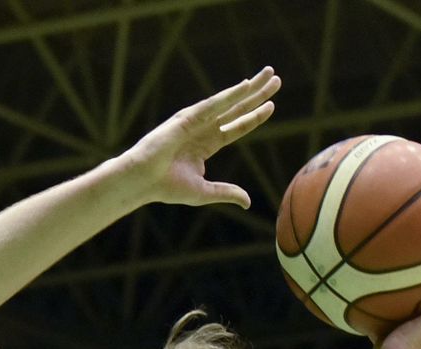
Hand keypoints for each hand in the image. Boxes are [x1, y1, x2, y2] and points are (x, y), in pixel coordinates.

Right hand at [119, 69, 280, 208]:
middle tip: (276, 79)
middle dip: (257, 95)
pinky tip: (247, 86)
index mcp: (207, 145)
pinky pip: (214, 104)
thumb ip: (227, 192)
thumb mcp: (205, 192)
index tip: (271, 106)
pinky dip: (231, 94)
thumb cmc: (167, 187)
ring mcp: (196, 121)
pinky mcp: (188, 117)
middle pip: (237, 109)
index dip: (254, 117)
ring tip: (269, 74)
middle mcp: (204, 129)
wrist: (144, 180)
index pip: (236, 127)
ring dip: (250, 87)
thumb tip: (248, 202)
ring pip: (230, 101)